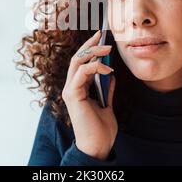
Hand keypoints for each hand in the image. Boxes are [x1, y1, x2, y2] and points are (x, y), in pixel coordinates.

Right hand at [61, 30, 117, 160]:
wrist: (98, 146)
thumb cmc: (101, 128)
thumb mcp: (107, 103)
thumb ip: (107, 89)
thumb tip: (111, 74)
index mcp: (77, 88)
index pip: (81, 63)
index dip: (90, 49)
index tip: (101, 38)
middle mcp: (71, 87)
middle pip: (77, 58)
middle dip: (90, 45)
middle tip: (102, 34)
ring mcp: (70, 90)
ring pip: (77, 62)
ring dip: (94, 52)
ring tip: (108, 49)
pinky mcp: (73, 95)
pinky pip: (82, 73)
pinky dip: (95, 67)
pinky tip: (108, 70)